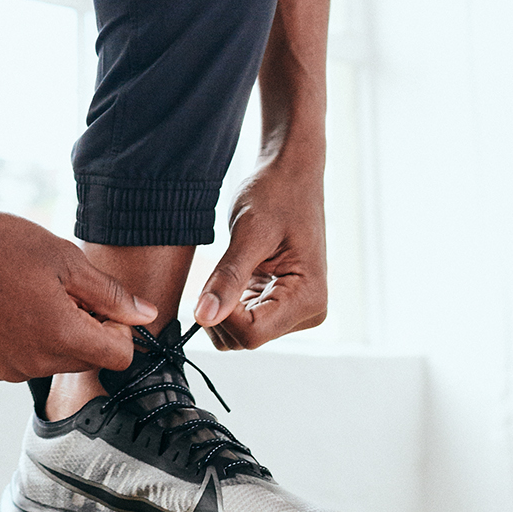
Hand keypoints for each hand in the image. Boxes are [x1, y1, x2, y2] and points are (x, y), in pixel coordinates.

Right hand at [0, 201, 157, 381]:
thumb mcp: (64, 258)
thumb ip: (110, 293)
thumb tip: (146, 315)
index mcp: (63, 337)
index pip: (121, 355)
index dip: (119, 326)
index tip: (98, 300)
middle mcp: (36, 365)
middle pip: (88, 359)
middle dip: (86, 328)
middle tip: (62, 288)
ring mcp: (8, 370)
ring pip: (54, 361)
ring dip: (54, 335)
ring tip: (28, 292)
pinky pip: (22, 362)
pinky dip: (24, 340)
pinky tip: (5, 305)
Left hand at [192, 156, 327, 350]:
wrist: (291, 173)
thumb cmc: (277, 194)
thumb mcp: (249, 233)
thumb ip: (228, 278)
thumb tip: (203, 317)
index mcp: (309, 299)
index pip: (253, 334)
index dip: (222, 316)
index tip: (207, 285)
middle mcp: (307, 311)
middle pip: (246, 338)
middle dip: (220, 311)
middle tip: (216, 269)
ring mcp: (294, 308)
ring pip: (241, 332)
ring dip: (222, 305)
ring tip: (228, 265)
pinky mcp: (279, 300)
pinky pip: (243, 317)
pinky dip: (228, 299)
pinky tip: (233, 269)